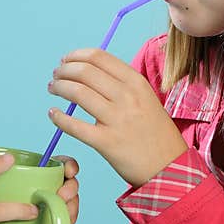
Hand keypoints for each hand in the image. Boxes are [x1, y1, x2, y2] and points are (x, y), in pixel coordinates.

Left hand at [47, 48, 187, 186]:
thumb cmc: (154, 132)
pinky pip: (74, 126)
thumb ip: (121, 84)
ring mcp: (117, 119)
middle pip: (85, 72)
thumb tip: (87, 71)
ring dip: (59, 87)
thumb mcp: (146, 99)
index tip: (66, 60)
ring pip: (77, 93)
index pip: (98, 57)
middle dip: (64, 71)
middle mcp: (127, 97)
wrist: (169, 167)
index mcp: (137, 82)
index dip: (76, 56)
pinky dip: (59, 118)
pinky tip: (53, 114)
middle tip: (56, 75)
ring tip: (53, 89)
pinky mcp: (107, 142)